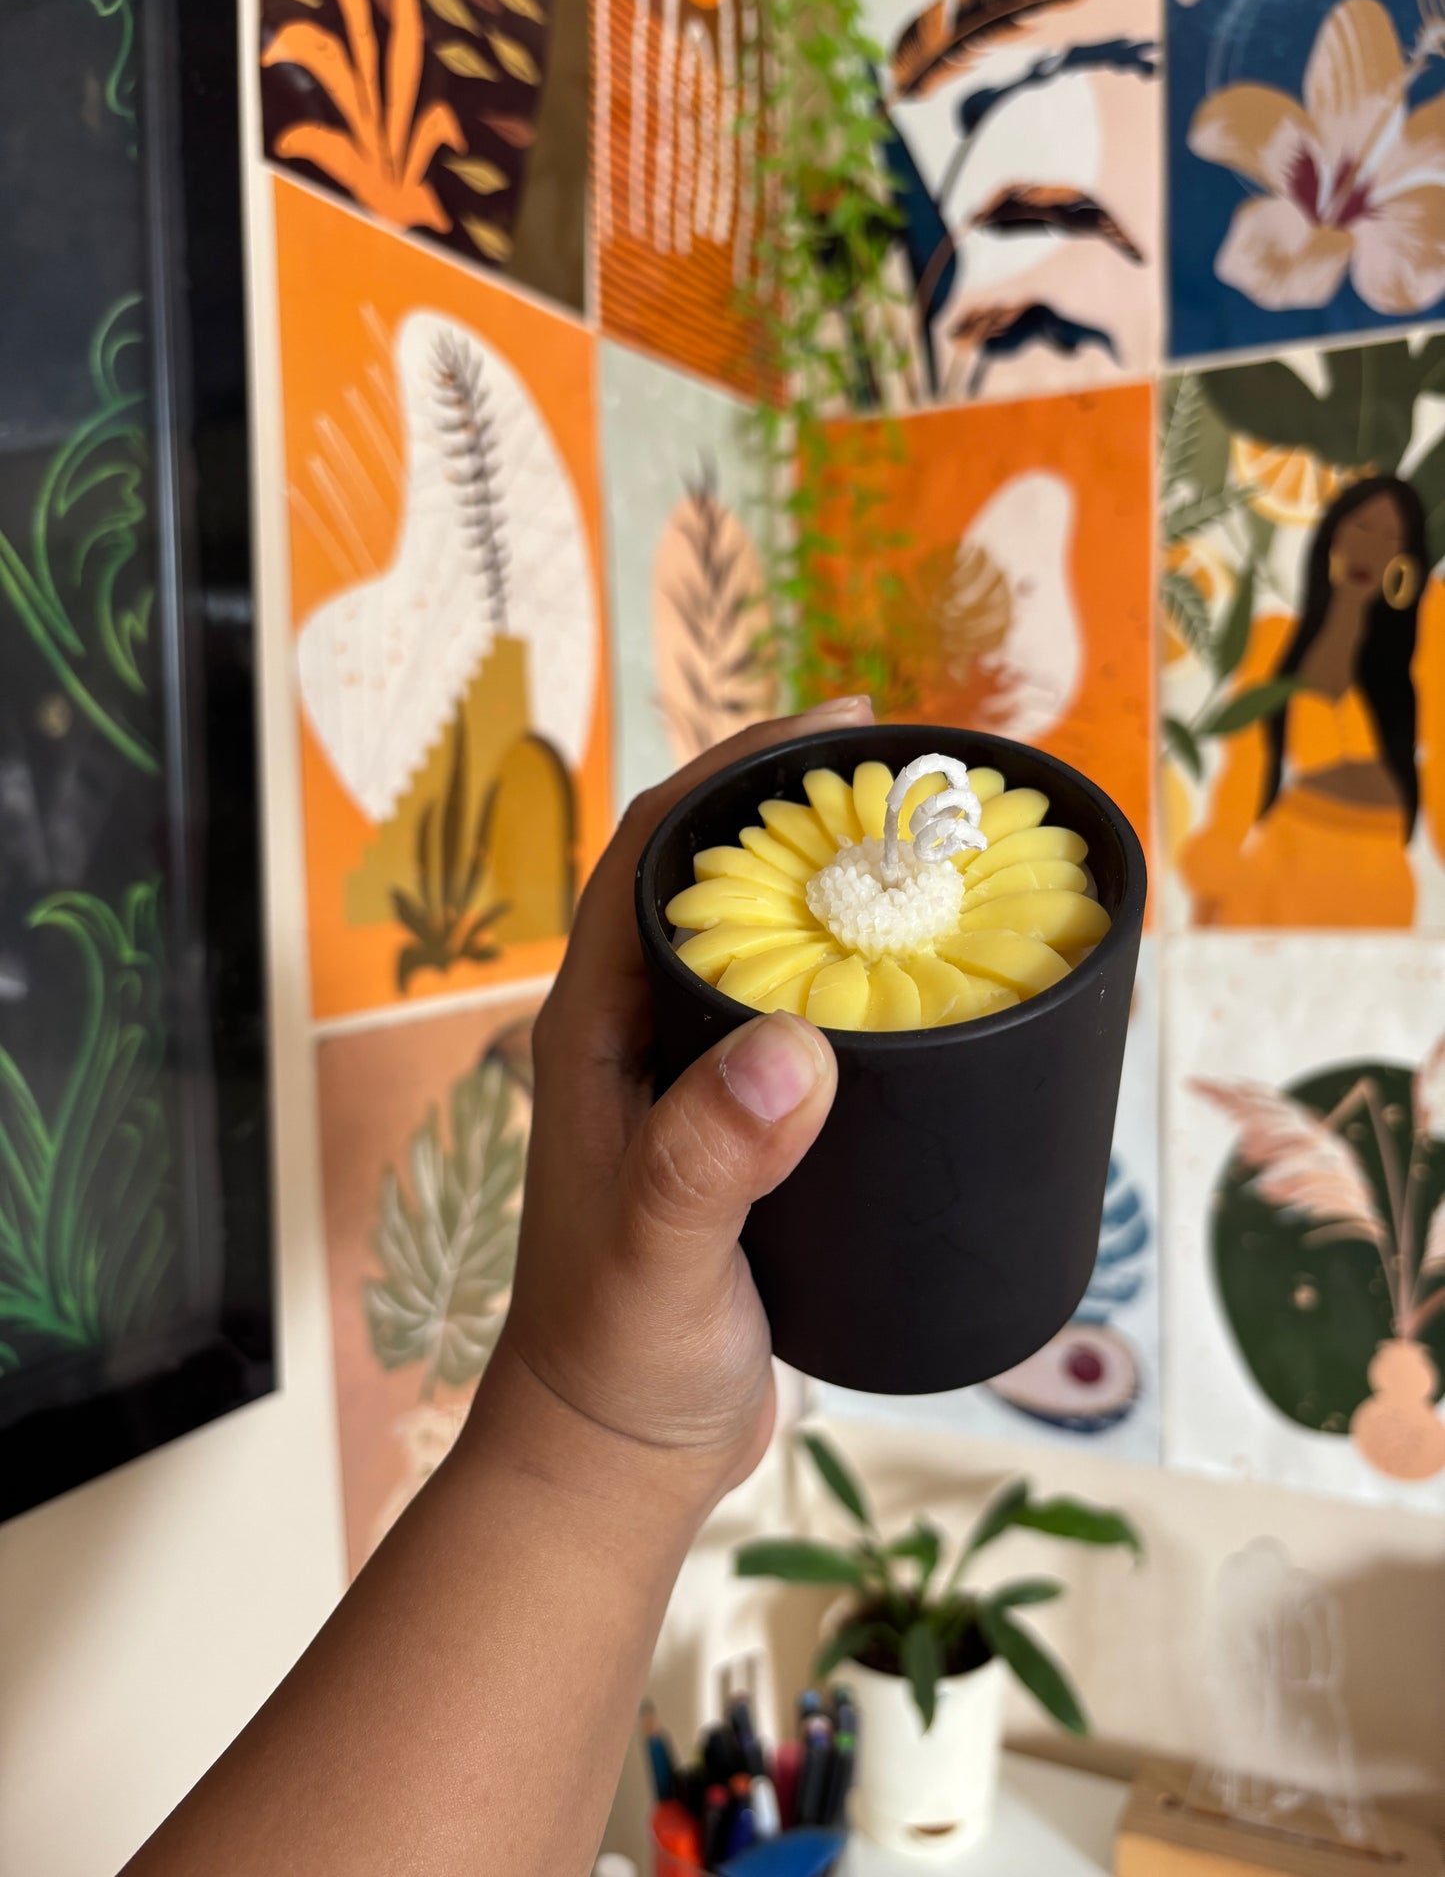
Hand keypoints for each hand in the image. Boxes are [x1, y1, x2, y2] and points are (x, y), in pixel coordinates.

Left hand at [489, 699, 870, 1515]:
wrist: (616, 1451)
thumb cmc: (617, 1354)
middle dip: (800, 810)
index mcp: (595, 1024)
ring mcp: (687, 1080)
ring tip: (934, 860)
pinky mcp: (739, 1131)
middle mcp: (637, 1031)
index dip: (734, 768)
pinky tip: (927, 993)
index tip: (839, 723)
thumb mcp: (663, 1254)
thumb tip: (796, 1052)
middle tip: (915, 781)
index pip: (652, 849)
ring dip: (834, 892)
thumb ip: (711, 1156)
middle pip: (712, 876)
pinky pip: (801, 1022)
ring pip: (762, 947)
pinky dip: (860, 986)